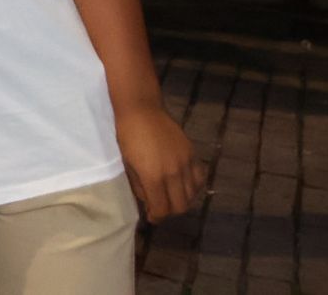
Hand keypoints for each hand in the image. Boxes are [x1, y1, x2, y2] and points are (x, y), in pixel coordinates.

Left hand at [116, 103, 205, 222]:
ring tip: (171, 196)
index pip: (162, 209)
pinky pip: (200, 178)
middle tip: (160, 207)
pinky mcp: (193, 153)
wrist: (141, 109)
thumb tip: (148, 201)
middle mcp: (174, 173)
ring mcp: (186, 163)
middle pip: (180, 206)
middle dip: (170, 211)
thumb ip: (139, 186)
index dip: (156, 217)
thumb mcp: (127, 164)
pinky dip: (194, 187)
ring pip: (192, 195)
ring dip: (182, 200)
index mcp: (154, 177)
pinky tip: (184, 185)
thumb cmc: (127, 136)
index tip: (151, 217)